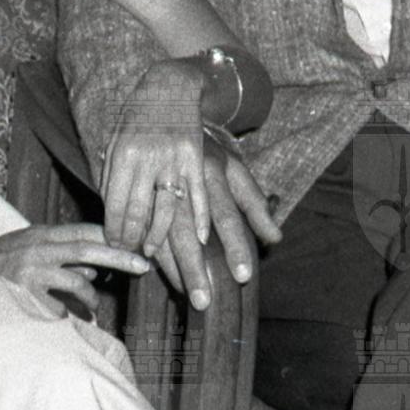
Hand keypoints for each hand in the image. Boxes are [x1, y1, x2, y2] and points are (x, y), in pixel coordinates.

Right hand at [0, 223, 150, 318]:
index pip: (86, 230)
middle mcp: (39, 247)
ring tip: (93, 310)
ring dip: (92, 298)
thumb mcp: (28, 250)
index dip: (114, 236)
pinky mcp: (24, 295)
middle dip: (121, 257)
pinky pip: (59, 308)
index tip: (139, 245)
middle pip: (89, 247)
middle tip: (144, 266)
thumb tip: (94, 270)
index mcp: (42, 234)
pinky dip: (66, 315)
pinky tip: (62, 319)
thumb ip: (59, 255)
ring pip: (78, 281)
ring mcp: (31, 271)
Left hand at [100, 60, 209, 256]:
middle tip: (129, 252)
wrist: (170, 86)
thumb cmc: (138, 115)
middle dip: (130, 238)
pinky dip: (200, 219)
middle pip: (137, 211)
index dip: (112, 229)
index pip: (113, 203)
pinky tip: (200, 239)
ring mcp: (172, 158)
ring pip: (165, 209)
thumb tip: (106, 207)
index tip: (113, 244)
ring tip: (151, 251)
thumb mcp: (116, 137)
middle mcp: (146, 158)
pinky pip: (198, 194)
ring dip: (157, 236)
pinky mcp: (194, 157)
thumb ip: (111, 171)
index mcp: (123, 153)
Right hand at [145, 153, 281, 310]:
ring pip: (159, 228)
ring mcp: (155, 178)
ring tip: (180, 290)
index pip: (227, 215)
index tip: (243, 276)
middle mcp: (183, 177)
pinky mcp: (133, 182)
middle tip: (204, 301)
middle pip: (190, 230)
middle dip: (195, 267)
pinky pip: (135, 219)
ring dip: (167, 262)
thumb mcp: (234, 169)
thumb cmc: (205, 150)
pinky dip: (140, 244)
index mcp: (212, 172)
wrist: (167, 108)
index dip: (235, 245)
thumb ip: (254, 204)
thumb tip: (276, 239)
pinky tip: (145, 265)